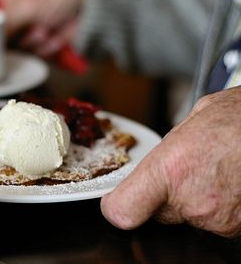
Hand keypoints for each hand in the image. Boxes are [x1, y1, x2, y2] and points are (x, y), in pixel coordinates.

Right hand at [0, 0, 82, 56]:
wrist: (89, 7)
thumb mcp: (25, 5)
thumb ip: (1, 25)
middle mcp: (4, 11)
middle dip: (13, 36)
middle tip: (28, 25)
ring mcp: (18, 28)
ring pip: (10, 49)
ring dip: (31, 41)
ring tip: (45, 27)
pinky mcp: (31, 42)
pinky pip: (27, 54)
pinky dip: (42, 47)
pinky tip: (52, 35)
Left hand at [101, 86, 240, 237]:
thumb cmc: (239, 118)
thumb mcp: (190, 122)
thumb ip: (165, 152)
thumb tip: (152, 165)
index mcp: (171, 170)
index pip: (123, 211)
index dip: (118, 207)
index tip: (118, 201)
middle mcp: (192, 201)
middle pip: (154, 212)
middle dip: (162, 195)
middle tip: (185, 169)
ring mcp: (218, 219)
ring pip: (186, 216)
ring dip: (193, 198)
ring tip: (214, 169)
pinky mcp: (238, 228)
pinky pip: (214, 220)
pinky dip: (217, 204)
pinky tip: (228, 179)